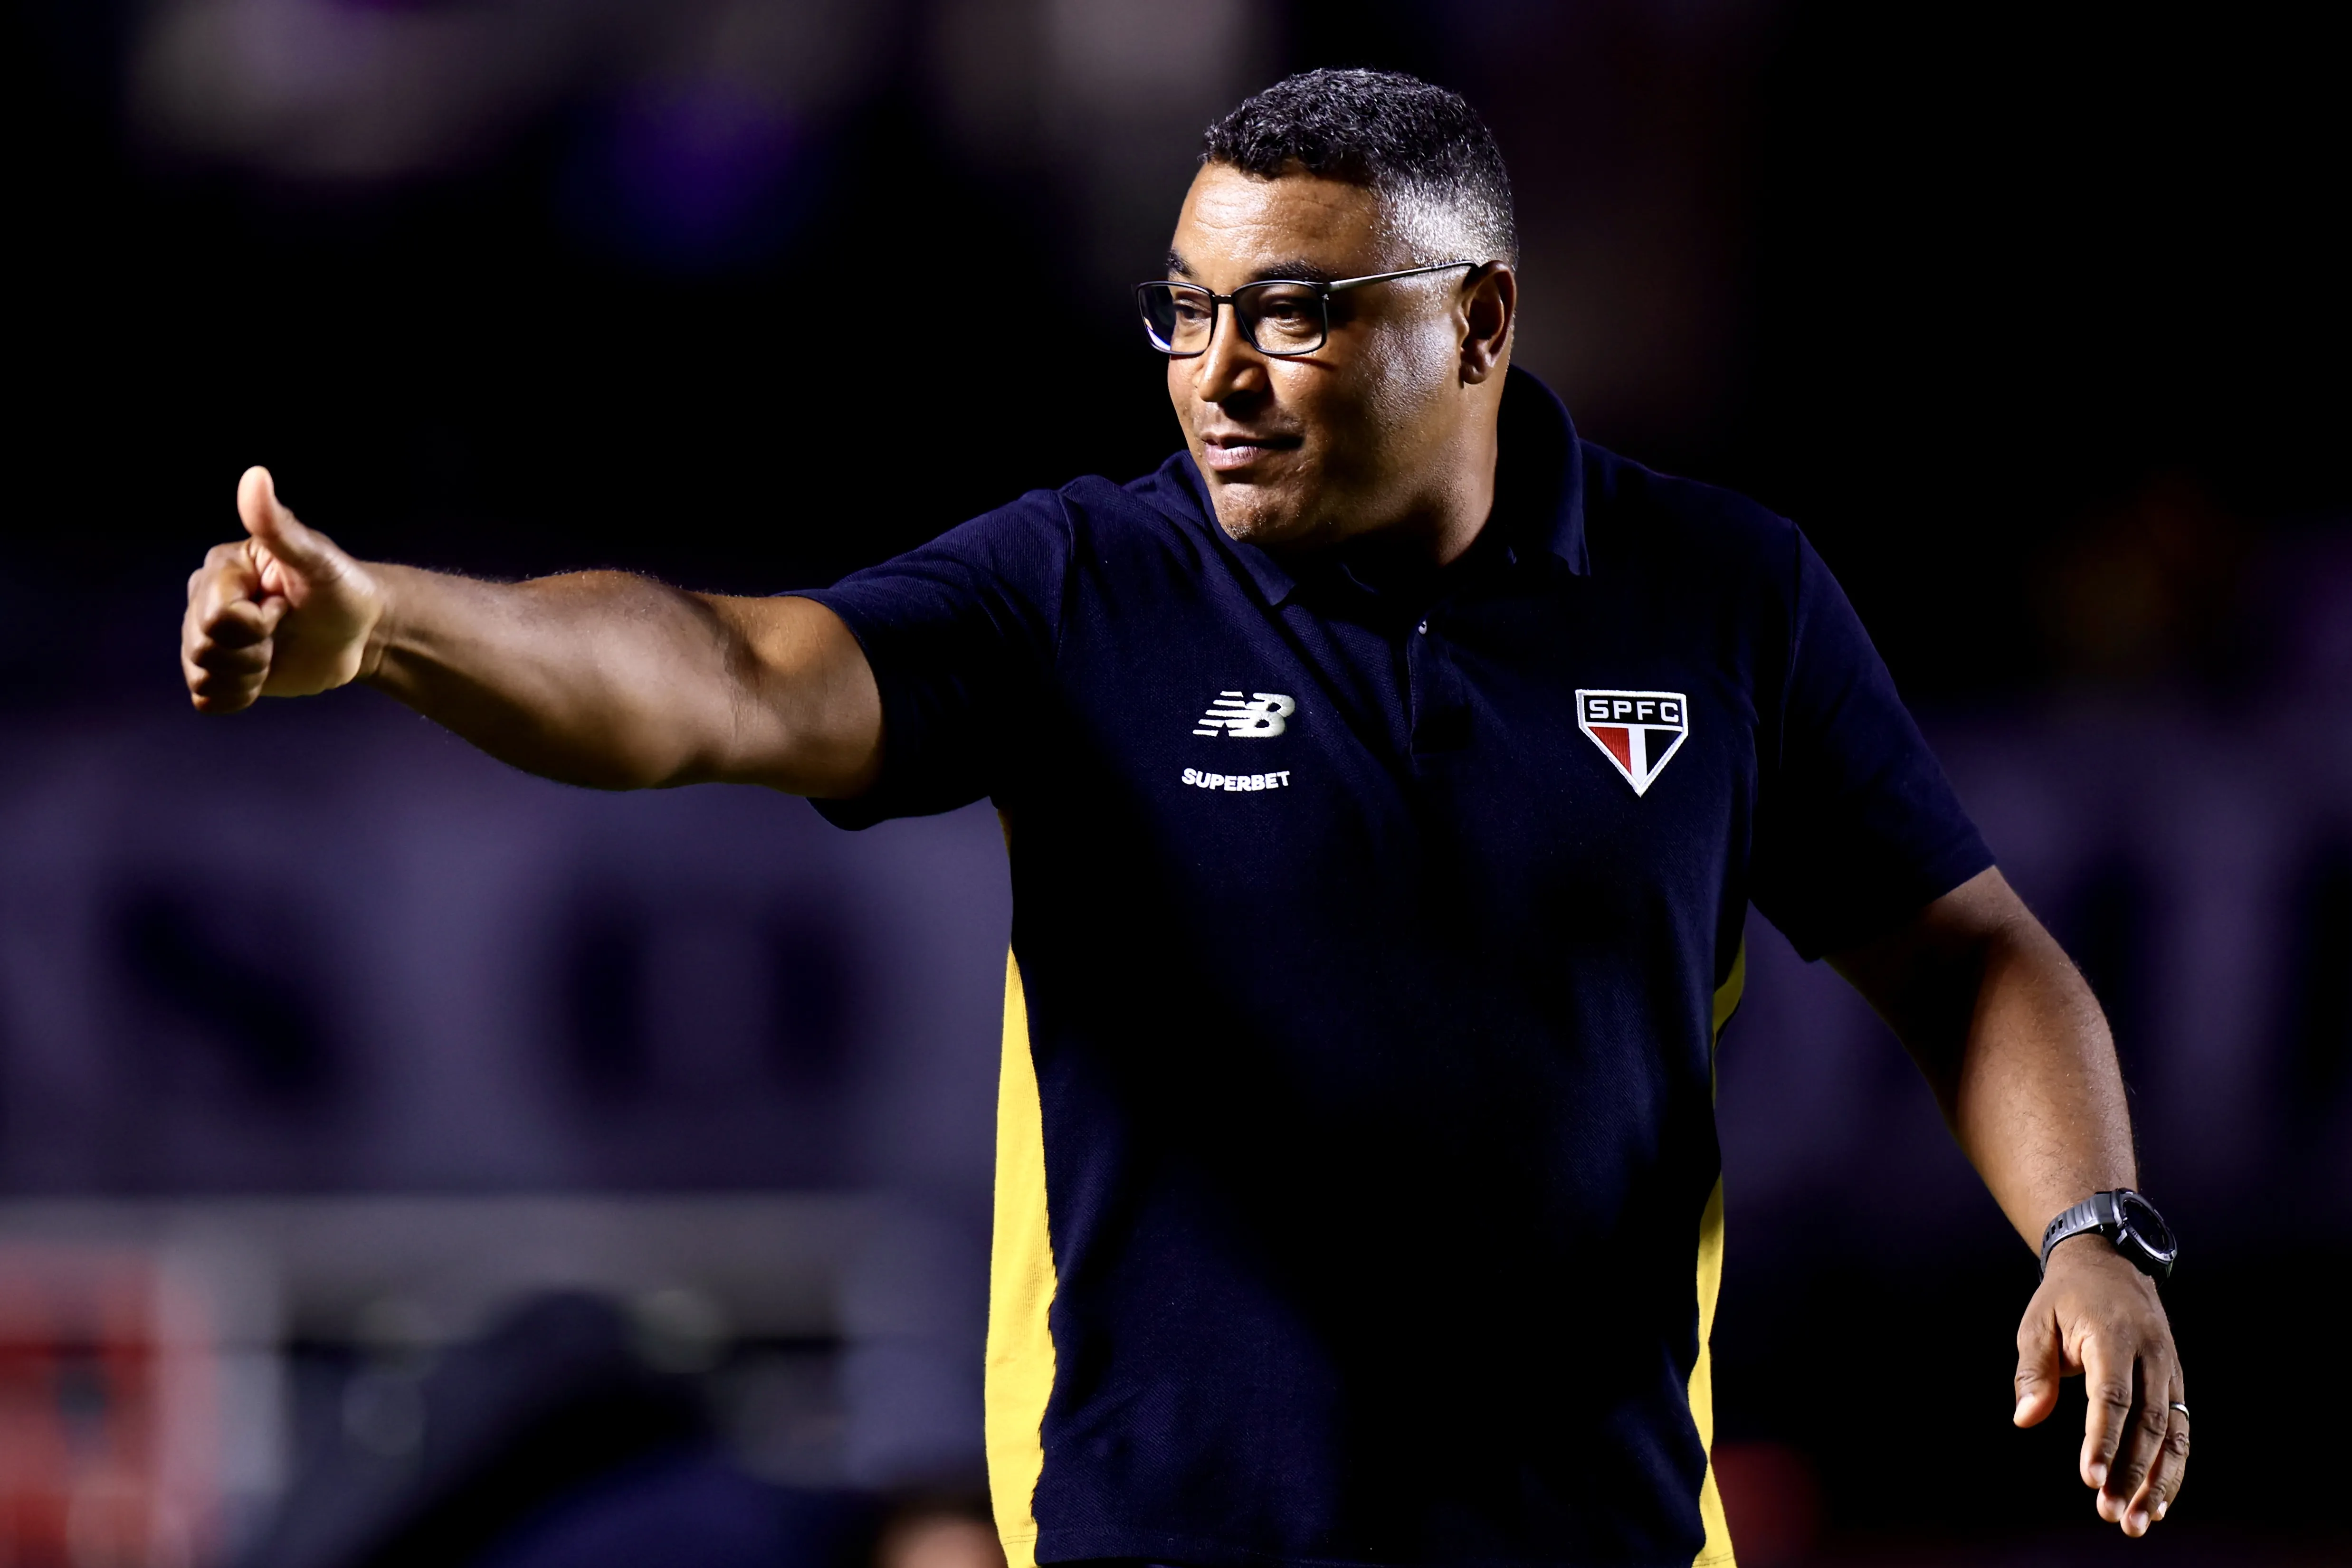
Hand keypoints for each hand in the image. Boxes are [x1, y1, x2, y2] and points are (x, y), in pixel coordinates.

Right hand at [183, 466, 386, 711]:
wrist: (361, 633)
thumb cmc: (342, 589)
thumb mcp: (317, 559)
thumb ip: (280, 526)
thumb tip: (255, 475)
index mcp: (221, 569)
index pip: (216, 616)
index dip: (258, 622)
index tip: (285, 606)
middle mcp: (203, 600)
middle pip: (203, 648)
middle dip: (254, 651)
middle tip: (283, 631)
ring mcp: (208, 638)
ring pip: (203, 675)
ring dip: (248, 675)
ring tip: (274, 653)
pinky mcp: (219, 671)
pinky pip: (207, 698)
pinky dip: (238, 695)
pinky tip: (263, 678)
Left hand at [2013, 1238, 2186, 1535]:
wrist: (2110, 1262)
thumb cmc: (2066, 1297)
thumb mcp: (2039, 1321)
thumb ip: (2034, 1369)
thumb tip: (2025, 1418)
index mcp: (2115, 1337)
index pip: (2112, 1396)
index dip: (2103, 1440)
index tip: (2090, 1478)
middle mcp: (2153, 1356)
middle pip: (2148, 1423)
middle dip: (2131, 1473)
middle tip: (2113, 1515)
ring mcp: (2171, 1371)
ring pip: (2174, 1434)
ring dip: (2158, 1481)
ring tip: (2138, 1522)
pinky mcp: (2176, 1384)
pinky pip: (2180, 1431)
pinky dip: (2171, 1467)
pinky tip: (2156, 1502)